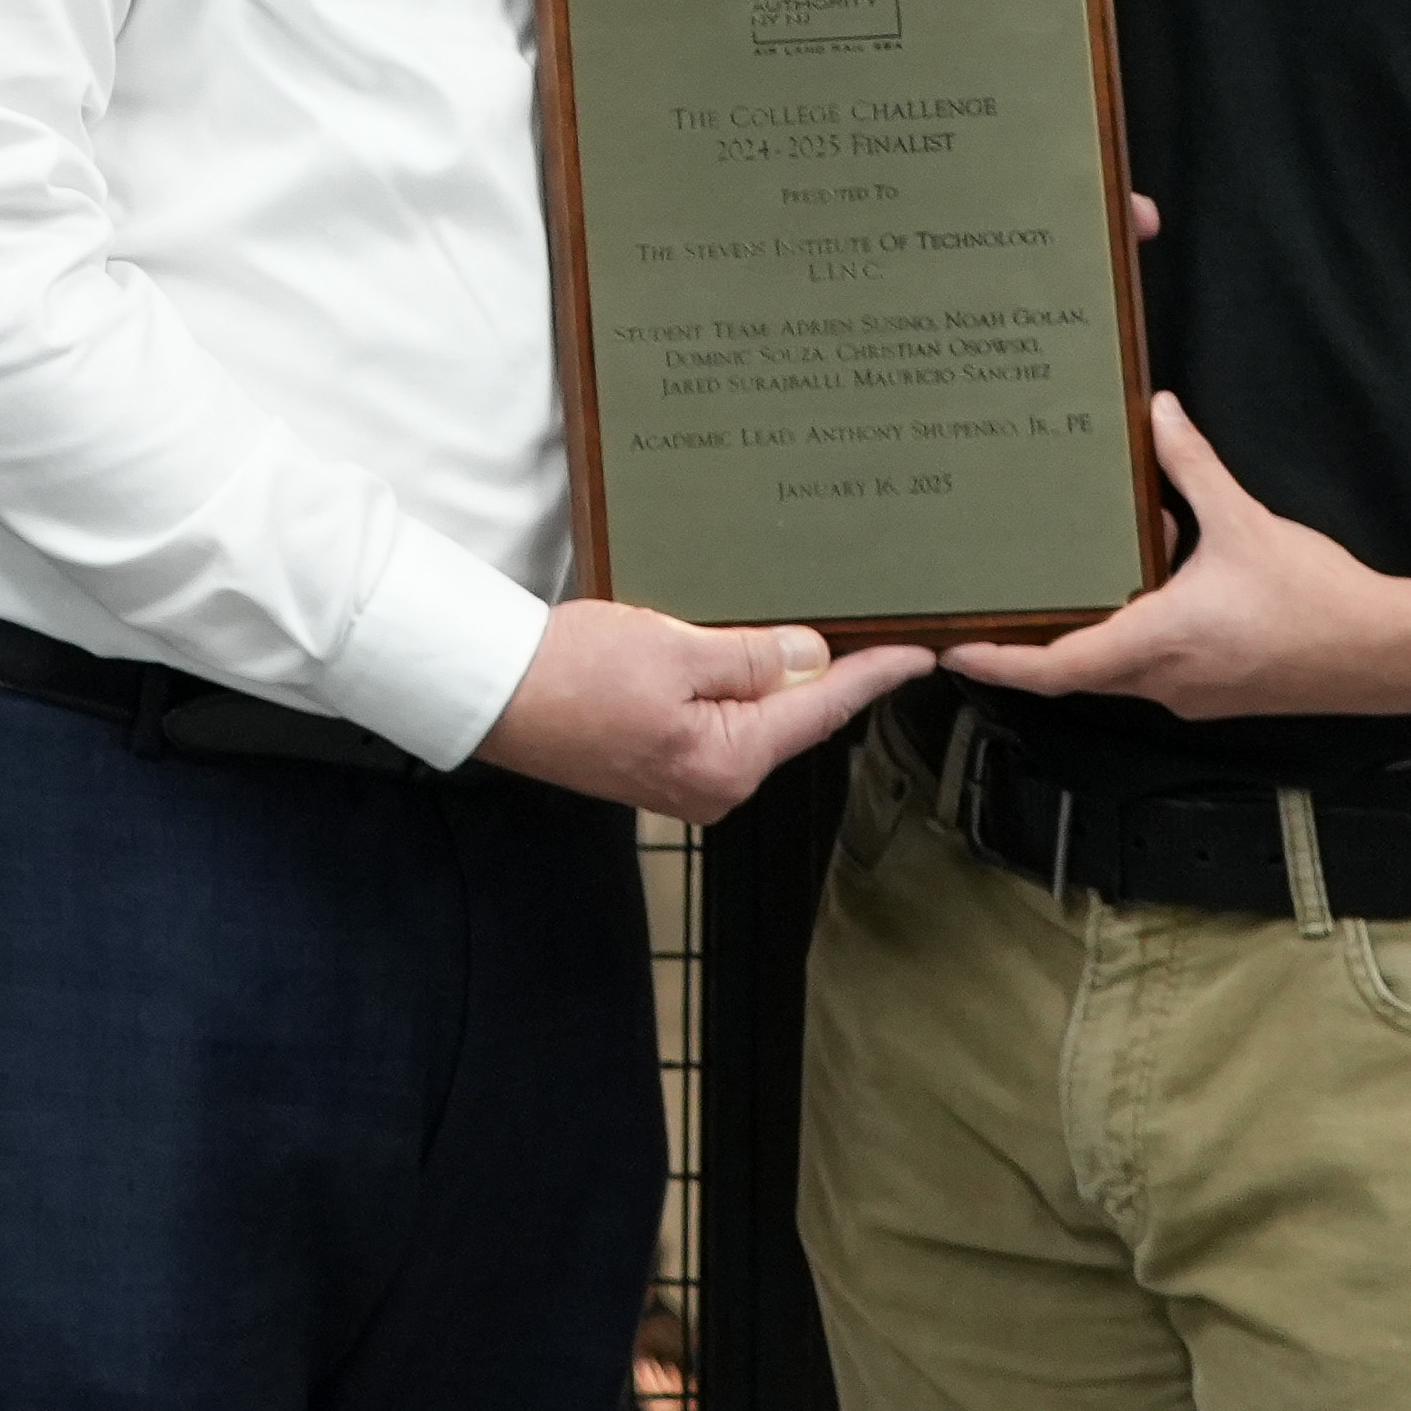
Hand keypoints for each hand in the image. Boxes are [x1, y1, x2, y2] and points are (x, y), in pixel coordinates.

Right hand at [477, 596, 934, 824]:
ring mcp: (686, 782)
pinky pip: (720, 724)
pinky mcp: (659, 767)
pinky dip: (737, 691)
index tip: (919, 652)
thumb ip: (755, 657)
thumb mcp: (675, 648)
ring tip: (806, 631)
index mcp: (728, 761)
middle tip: (869, 624)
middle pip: (793, 718)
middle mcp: (715, 786)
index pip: (822, 709)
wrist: (492, 693)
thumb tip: (813, 656)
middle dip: (828, 673)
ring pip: (755, 720)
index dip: (874, 674)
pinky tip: (741, 658)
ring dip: (777, 678)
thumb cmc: (570, 674)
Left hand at [947, 395, 1410, 718]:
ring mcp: (1189, 692)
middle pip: (1073, 669)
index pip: (1053, 668)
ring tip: (1077, 571)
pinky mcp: (1214, 690)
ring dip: (1096, 622)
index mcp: (1156, 645)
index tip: (952, 645)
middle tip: (989, 603)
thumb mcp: (1245, 521)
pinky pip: (1154, 663)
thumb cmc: (1318, 601)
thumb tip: (1158, 413)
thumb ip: (1192, 466)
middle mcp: (1162, 681)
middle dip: (1033, 637)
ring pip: (1115, 665)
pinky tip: (1157, 577)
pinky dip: (1138, 626)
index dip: (997, 659)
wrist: (1389, 654)